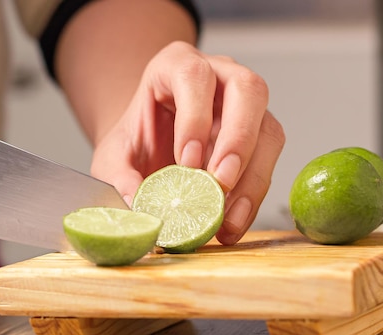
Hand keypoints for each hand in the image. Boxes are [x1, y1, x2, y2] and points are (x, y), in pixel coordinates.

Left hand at [90, 41, 284, 244]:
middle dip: (238, 139)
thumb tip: (138, 204)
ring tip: (229, 216)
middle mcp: (220, 76)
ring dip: (253, 174)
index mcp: (176, 66)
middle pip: (248, 89)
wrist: (148, 148)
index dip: (194, 117)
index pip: (194, 76)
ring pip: (269, 128)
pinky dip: (254, 193)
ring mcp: (244, 106)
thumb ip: (119, 178)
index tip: (187, 162)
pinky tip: (234, 220)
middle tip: (220, 183)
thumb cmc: (134, 142)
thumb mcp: (113, 158)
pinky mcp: (258, 137)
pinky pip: (268, 161)